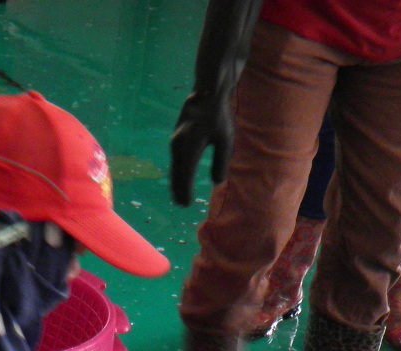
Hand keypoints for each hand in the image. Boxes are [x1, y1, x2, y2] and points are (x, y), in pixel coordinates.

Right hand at [169, 90, 233, 206]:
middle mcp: (179, 145)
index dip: (186, 190)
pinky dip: (177, 172)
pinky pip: (175, 160)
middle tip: (182, 205)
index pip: (187, 174)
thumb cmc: (219, 116)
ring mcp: (175, 141)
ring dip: (176, 182)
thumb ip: (221, 162)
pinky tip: (179, 179)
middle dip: (179, 190)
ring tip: (179, 197)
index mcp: (191, 146)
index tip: (187, 204)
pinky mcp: (176, 138)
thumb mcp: (225, 140)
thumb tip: (217, 182)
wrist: (206, 94)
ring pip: (175, 167)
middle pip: (177, 173)